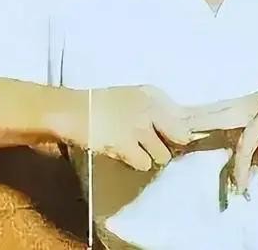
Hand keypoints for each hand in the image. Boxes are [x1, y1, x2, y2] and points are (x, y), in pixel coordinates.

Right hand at [57, 85, 197, 171]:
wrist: (73, 111)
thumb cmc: (102, 104)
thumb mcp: (132, 96)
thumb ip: (153, 109)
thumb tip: (177, 129)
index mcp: (152, 95)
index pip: (183, 119)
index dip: (181, 133)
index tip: (178, 140)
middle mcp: (150, 109)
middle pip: (178, 138)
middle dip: (168, 145)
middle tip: (153, 146)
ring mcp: (139, 128)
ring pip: (162, 155)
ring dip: (151, 156)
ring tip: (136, 150)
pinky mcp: (126, 146)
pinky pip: (144, 163)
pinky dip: (137, 163)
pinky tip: (126, 155)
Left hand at [184, 71, 257, 193]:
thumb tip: (256, 157)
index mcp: (254, 102)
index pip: (220, 110)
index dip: (201, 118)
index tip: (180, 125)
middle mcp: (257, 103)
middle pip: (222, 116)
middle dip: (200, 127)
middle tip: (179, 138)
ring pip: (247, 139)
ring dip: (242, 166)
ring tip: (240, 188)